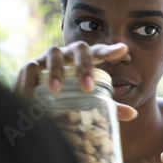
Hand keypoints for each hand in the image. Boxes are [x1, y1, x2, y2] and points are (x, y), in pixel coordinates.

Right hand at [15, 42, 137, 120]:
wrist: (39, 106)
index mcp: (83, 62)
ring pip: (53, 53)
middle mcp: (67, 56)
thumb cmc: (70, 99)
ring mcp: (47, 59)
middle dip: (84, 65)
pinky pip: (29, 68)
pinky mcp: (29, 68)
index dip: (109, 50)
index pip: (98, 52)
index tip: (123, 49)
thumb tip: (134, 114)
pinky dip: (30, 80)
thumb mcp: (91, 103)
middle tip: (88, 88)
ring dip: (56, 71)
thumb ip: (111, 107)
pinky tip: (31, 95)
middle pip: (78, 48)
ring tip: (57, 91)